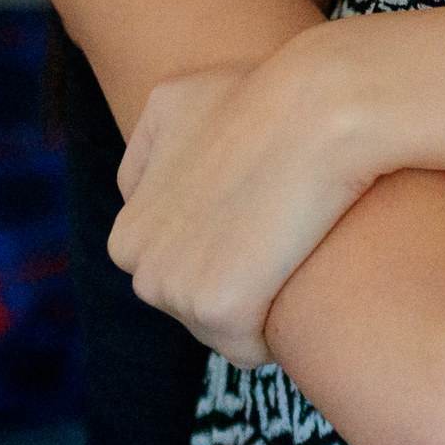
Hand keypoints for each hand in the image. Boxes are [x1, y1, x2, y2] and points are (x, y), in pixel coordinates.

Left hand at [108, 37, 382, 365]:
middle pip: (197, 305)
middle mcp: (133, 257)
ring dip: (262, 307)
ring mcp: (169, 285)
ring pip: (221, 329)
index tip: (267, 221)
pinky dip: (280, 327)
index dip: (234, 254)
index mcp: (126, 227)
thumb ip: (149, 152)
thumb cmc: (263, 95)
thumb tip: (142, 188)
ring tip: (294, 250)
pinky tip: (302, 277)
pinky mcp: (214, 306)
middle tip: (286, 236)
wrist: (318, 105)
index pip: (182, 277)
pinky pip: (249, 348)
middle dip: (241, 285)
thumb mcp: (175, 104)